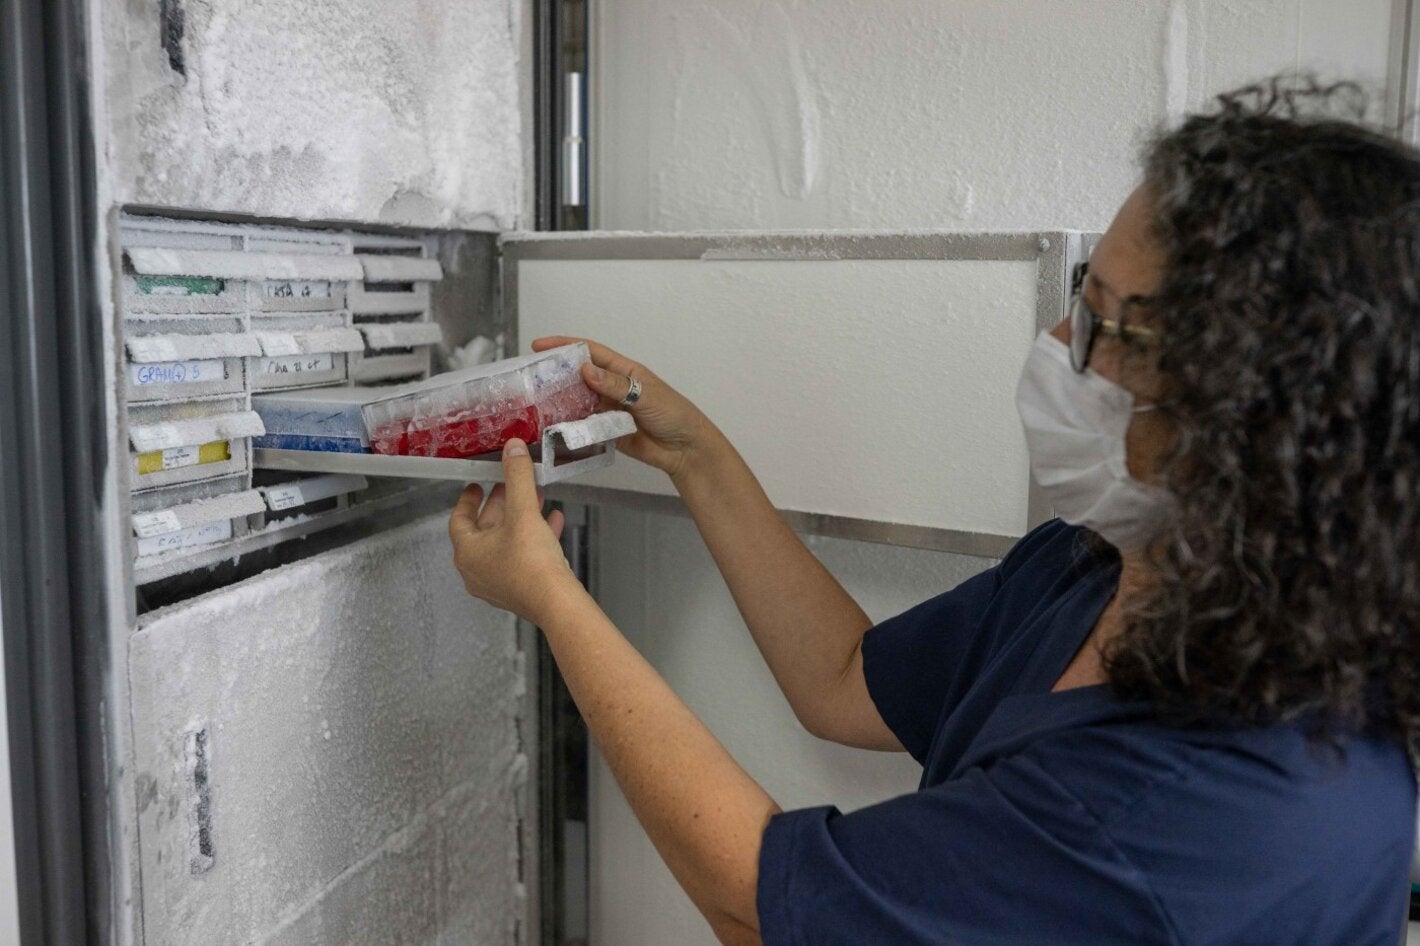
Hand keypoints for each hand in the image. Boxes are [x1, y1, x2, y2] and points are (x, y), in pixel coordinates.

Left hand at [448, 439, 587, 624]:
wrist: (556, 602)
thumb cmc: (531, 562)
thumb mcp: (523, 511)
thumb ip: (517, 477)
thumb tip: (512, 449)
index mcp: (468, 552)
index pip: (460, 520)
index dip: (469, 499)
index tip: (476, 485)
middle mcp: (477, 570)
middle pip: (484, 530)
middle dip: (501, 505)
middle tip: (510, 487)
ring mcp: (498, 583)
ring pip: (505, 543)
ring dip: (519, 520)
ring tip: (536, 499)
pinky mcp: (519, 590)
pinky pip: (522, 558)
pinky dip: (534, 538)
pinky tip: (554, 523)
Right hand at [532, 336, 719, 481]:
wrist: (686, 449)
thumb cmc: (673, 414)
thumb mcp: (646, 395)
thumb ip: (616, 385)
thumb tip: (585, 370)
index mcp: (624, 371)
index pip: (590, 352)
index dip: (565, 346)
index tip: (539, 346)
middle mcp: (613, 387)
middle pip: (579, 377)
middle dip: (556, 376)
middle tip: (529, 379)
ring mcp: (608, 410)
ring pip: (578, 402)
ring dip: (560, 403)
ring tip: (535, 405)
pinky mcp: (607, 431)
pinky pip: (584, 427)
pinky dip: (571, 427)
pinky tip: (553, 428)